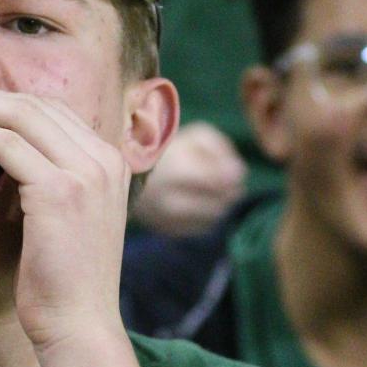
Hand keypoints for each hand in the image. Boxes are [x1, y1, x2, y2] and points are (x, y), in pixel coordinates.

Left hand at [0, 86, 130, 351]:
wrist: (78, 327)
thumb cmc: (61, 283)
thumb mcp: (62, 220)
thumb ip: (47, 181)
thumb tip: (8, 157)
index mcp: (108, 162)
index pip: (51, 111)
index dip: (3, 101)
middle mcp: (104, 158)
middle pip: (36, 104)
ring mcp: (86, 172)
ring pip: (20, 116)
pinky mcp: (60, 190)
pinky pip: (7, 146)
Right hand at [129, 121, 246, 236]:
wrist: (128, 171)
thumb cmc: (169, 148)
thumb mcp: (195, 136)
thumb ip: (221, 149)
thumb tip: (238, 174)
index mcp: (178, 172)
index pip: (222, 182)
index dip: (235, 176)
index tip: (235, 169)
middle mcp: (171, 200)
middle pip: (221, 203)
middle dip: (231, 192)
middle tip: (226, 181)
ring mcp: (167, 219)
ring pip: (214, 218)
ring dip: (221, 204)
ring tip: (213, 190)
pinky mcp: (166, 230)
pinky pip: (202, 228)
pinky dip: (207, 216)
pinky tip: (200, 202)